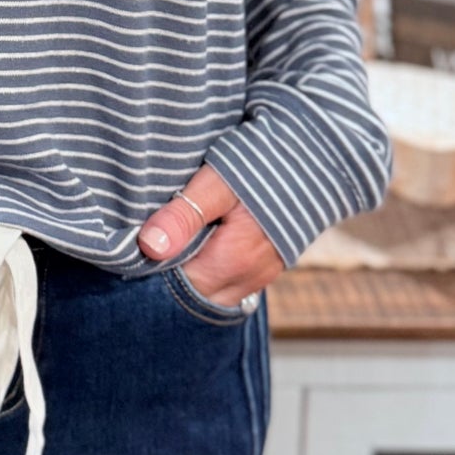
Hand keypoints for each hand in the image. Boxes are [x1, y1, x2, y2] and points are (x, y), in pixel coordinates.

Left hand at [137, 164, 284, 308]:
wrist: (317, 158)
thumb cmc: (266, 165)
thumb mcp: (219, 182)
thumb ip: (184, 215)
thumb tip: (150, 247)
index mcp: (231, 263)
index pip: (175, 290)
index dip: (151, 271)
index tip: (136, 248)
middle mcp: (247, 280)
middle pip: (192, 297)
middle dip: (167, 278)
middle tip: (150, 245)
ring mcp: (258, 277)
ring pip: (210, 294)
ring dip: (188, 276)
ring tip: (174, 244)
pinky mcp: (264, 268)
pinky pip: (227, 285)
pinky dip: (208, 274)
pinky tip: (198, 247)